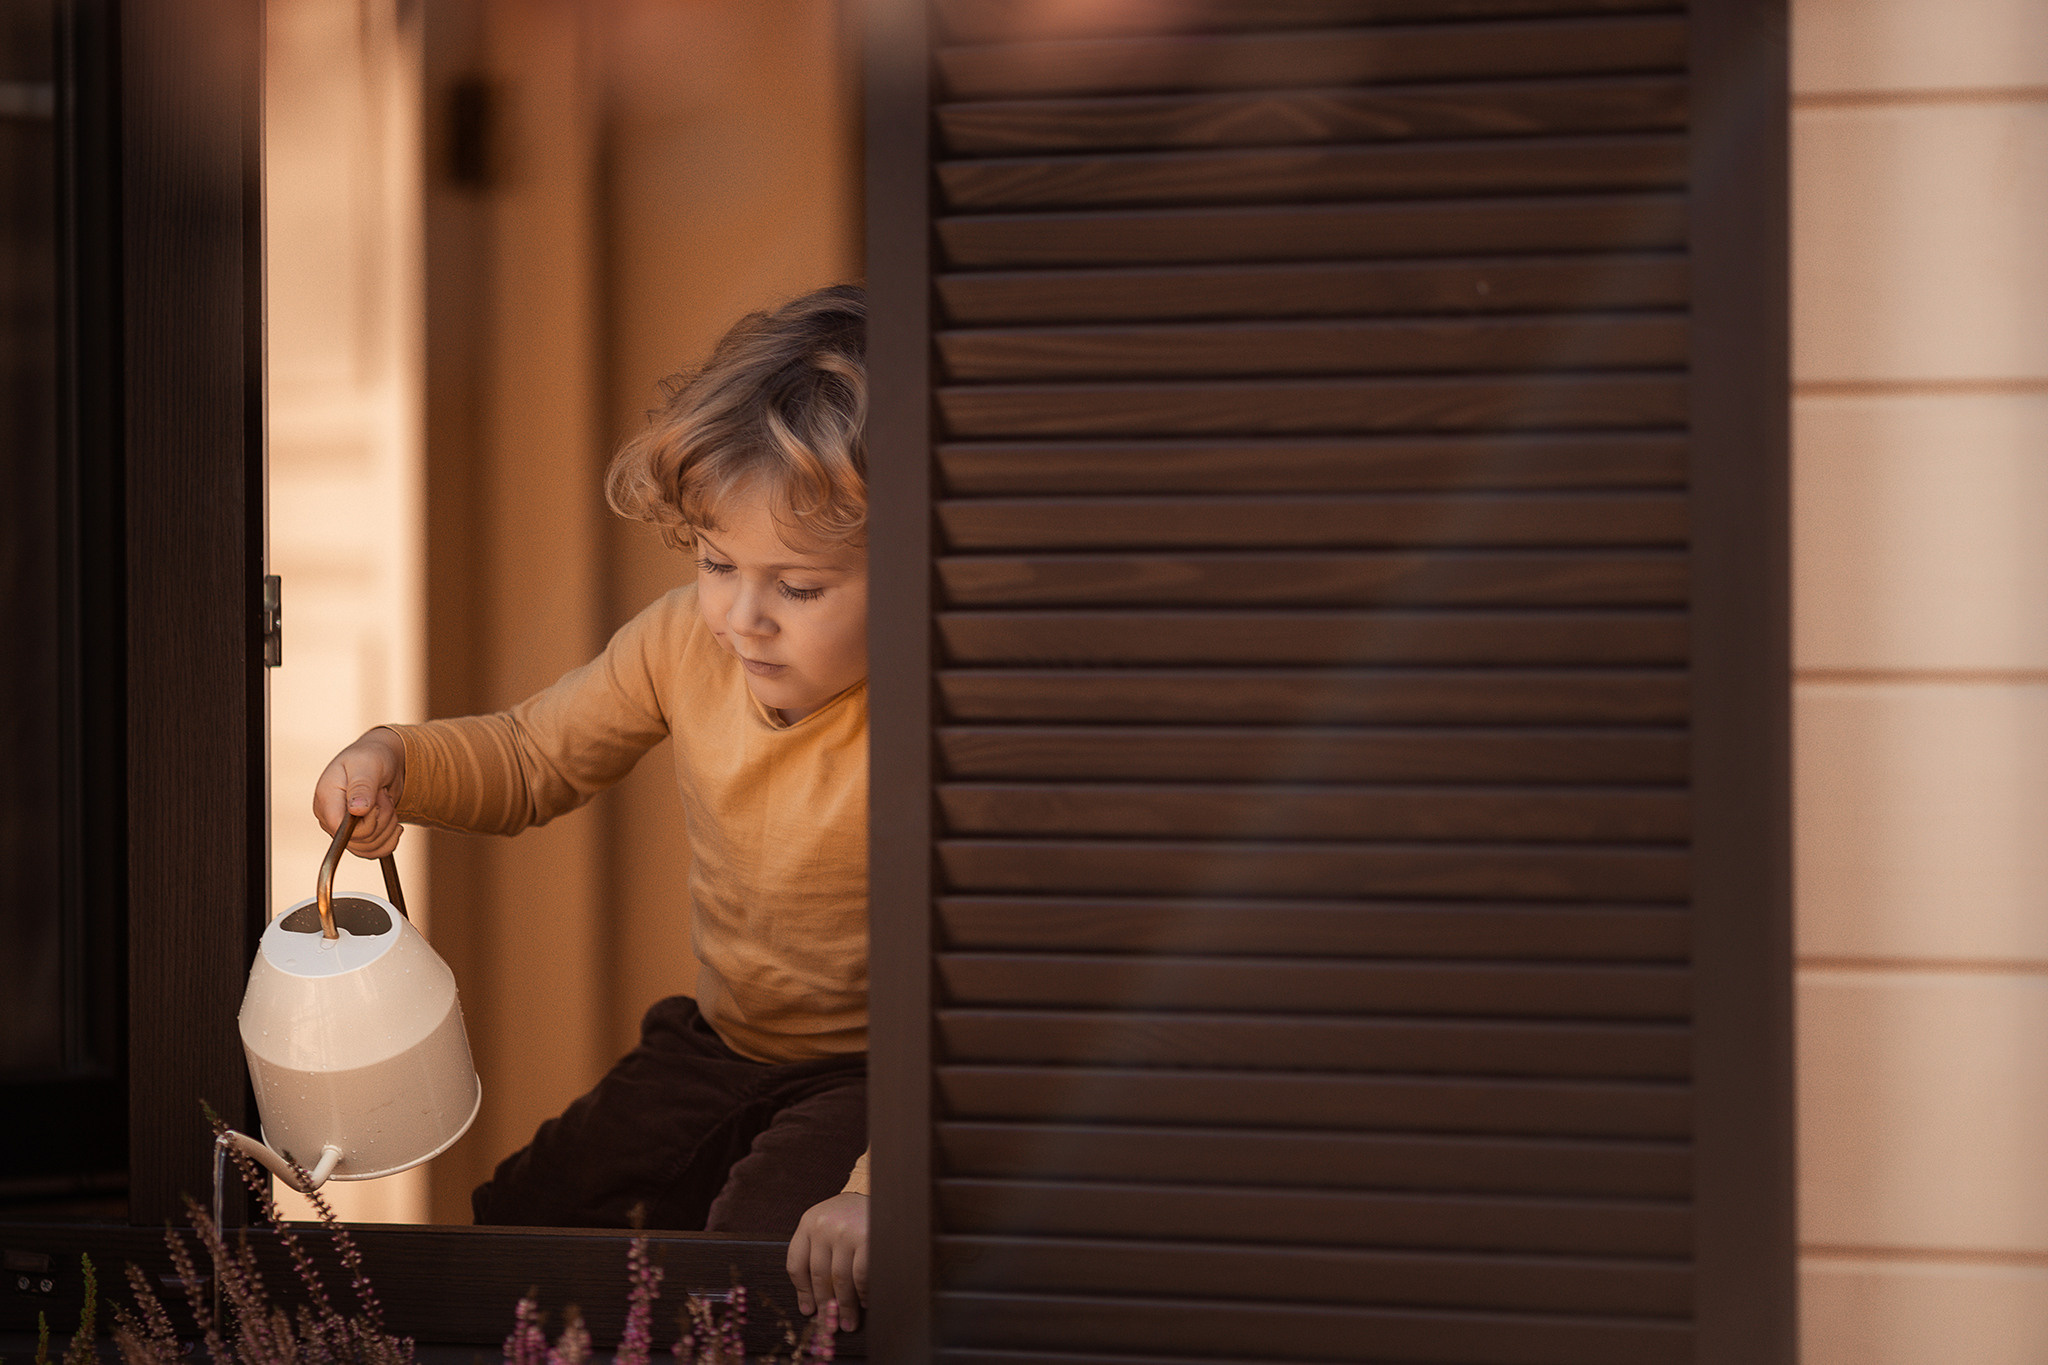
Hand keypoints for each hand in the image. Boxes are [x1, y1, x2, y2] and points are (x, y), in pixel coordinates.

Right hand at [312, 727, 407, 857]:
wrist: (384, 761)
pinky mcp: (357, 836)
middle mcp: (330, 817)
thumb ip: (362, 786)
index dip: (366, 822)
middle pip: (359, 840)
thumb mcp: (369, 765)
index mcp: (326, 798)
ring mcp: (342, 829)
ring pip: (369, 848)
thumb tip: (356, 810)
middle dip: (382, 819)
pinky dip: (390, 840)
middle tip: (383, 796)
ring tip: (386, 803)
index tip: (377, 800)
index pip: (341, 829)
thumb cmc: (373, 757)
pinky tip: (394, 824)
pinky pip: (373, 853)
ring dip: (388, 827)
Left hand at [786, 1191, 865, 1331]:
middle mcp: (824, 1225)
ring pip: (839, 1280)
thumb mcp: (830, 1224)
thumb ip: (818, 1252)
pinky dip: (862, 1294)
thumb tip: (812, 1300)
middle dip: (824, 1306)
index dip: (802, 1292)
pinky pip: (861, 1277)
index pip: (797, 1264)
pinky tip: (863, 1303)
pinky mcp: (867, 1239)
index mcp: (809, 1221)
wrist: (887, 1194)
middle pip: (818, 1276)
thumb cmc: (856, 1214)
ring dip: (844, 1307)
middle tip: (829, 1324)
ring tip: (847, 1322)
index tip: (808, 1310)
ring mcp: (846, 1232)